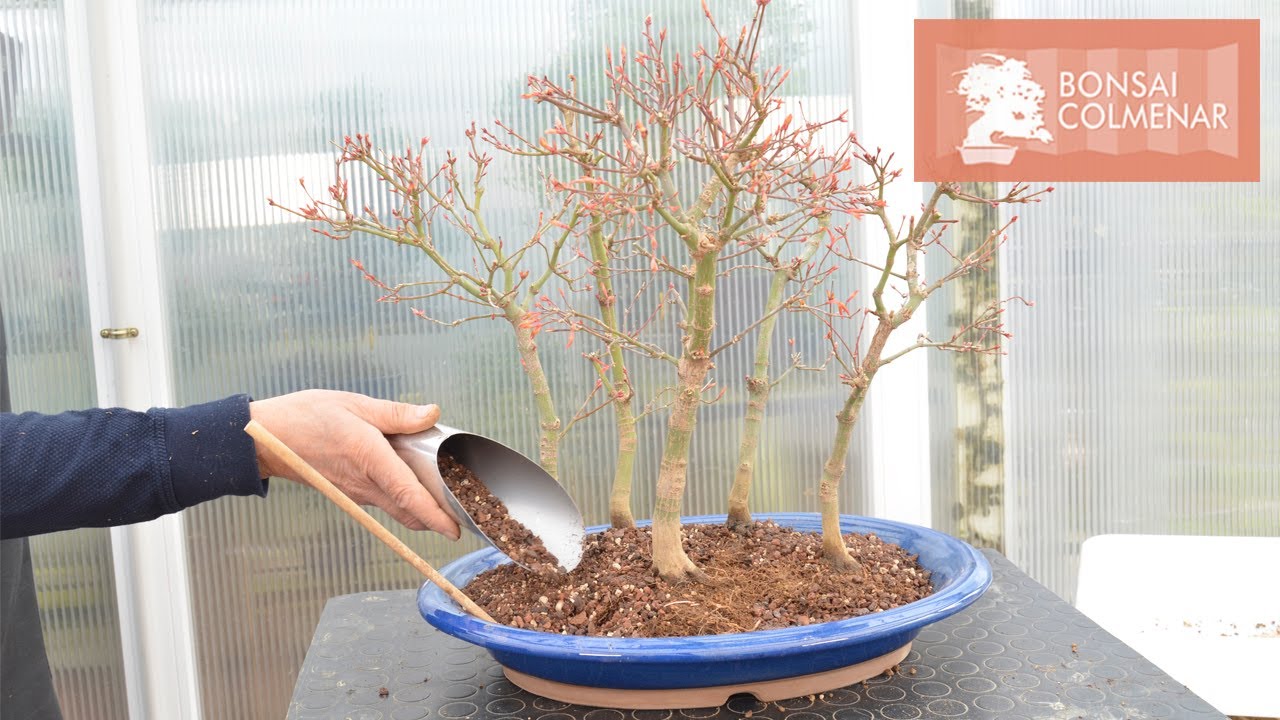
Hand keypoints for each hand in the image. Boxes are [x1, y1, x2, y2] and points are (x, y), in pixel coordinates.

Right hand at [249, 390, 460, 538]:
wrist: (266, 439)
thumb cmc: (306, 416)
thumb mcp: (354, 404)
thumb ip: (396, 413)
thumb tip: (432, 414)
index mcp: (369, 457)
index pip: (408, 493)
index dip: (435, 514)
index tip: (455, 529)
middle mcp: (364, 482)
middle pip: (409, 512)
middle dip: (439, 519)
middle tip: (466, 515)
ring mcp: (357, 492)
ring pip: (398, 510)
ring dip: (423, 512)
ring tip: (450, 502)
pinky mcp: (351, 492)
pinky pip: (384, 503)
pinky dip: (405, 502)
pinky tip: (418, 486)